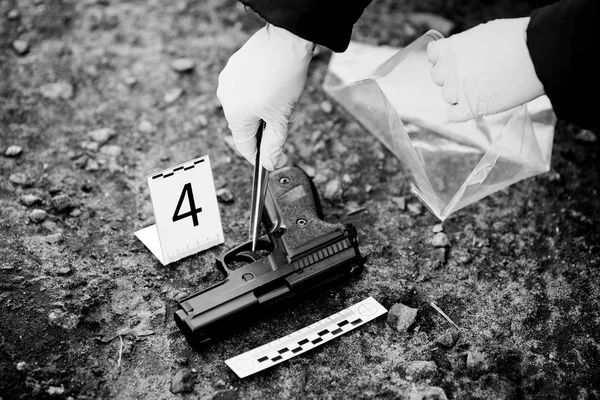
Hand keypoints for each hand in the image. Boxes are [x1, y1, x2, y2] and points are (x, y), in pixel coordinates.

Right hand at [217, 24, 313, 169]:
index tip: (274, 159)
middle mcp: (225, 97)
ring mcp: (228, 80)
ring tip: (283, 99)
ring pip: (247, 107)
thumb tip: (270, 165)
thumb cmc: (284, 78)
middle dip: (267, 127)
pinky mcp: (234, 66)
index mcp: (235, 114)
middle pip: (246, 125)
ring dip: (264, 110)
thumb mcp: (282, 117)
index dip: (260, 156)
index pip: (244, 145)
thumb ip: (274, 144)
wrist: (287, 40)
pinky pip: (246, 89)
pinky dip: (259, 94)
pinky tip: (274, 85)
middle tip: (286, 119)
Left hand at [427, 17, 544, 121]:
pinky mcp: (471, 108)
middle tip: (471, 74)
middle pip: (438, 77)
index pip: (433, 55)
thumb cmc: (517, 39)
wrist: (539, 54)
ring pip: (447, 96)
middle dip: (451, 75)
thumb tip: (461, 54)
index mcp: (451, 47)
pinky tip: (472, 106)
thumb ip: (465, 46)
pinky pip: (453, 115)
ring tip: (480, 87)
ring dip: (458, 94)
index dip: (443, 58)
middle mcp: (450, 69)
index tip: (455, 60)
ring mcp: (458, 90)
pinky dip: (459, 112)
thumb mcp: (483, 33)